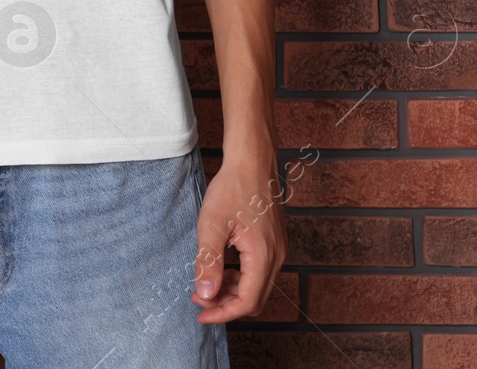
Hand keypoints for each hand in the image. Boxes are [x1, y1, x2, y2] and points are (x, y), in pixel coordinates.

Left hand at [192, 147, 286, 322]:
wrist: (252, 160)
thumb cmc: (233, 187)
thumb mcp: (211, 225)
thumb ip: (208, 262)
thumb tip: (206, 295)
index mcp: (263, 256)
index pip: (247, 302)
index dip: (222, 313)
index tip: (200, 315)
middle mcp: (276, 256)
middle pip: (254, 298)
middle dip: (225, 304)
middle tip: (198, 299)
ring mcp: (278, 249)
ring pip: (257, 286)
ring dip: (231, 291)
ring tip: (205, 284)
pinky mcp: (274, 242)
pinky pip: (259, 271)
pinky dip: (240, 277)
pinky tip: (221, 268)